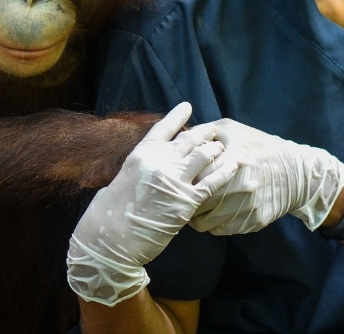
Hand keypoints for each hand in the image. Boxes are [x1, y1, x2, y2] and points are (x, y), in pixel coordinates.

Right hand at [66, 103, 236, 305]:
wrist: (110, 237)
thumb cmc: (109, 212)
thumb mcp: (123, 177)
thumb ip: (140, 167)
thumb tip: (149, 164)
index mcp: (142, 153)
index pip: (164, 127)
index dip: (177, 115)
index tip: (188, 106)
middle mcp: (160, 160)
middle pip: (189, 138)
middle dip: (204, 133)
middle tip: (213, 130)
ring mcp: (175, 179)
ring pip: (204, 155)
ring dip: (216, 149)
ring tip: (223, 147)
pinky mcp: (187, 200)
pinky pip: (212, 182)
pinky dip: (225, 172)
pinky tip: (234, 166)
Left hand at [189, 119, 343, 234]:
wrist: (295, 172)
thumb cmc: (259, 146)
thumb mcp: (232, 129)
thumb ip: (204, 132)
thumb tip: (178, 140)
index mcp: (233, 160)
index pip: (196, 175)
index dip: (183, 178)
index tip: (178, 178)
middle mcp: (240, 186)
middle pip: (198, 202)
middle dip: (186, 200)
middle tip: (180, 195)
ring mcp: (247, 207)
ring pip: (205, 222)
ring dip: (196, 215)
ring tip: (194, 206)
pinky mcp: (253, 222)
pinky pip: (221, 229)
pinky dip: (212, 223)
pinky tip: (213, 212)